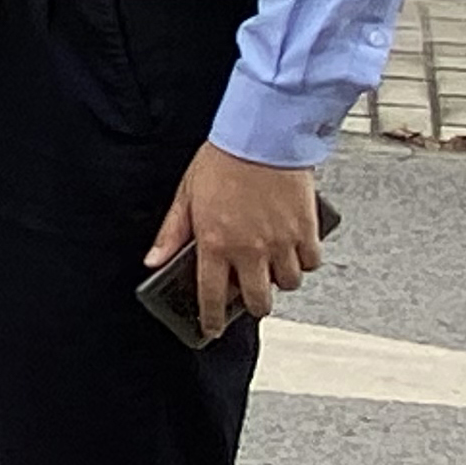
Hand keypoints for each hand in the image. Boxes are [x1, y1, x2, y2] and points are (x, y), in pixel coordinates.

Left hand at [146, 144, 322, 336]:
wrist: (264, 135)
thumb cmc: (224, 160)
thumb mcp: (186, 195)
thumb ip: (171, 232)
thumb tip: (154, 261)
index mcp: (216, 243)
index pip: (212, 296)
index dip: (212, 319)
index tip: (211, 329)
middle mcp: (250, 249)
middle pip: (257, 300)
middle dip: (253, 305)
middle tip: (249, 295)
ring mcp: (281, 242)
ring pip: (288, 284)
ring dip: (279, 282)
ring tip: (271, 267)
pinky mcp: (306, 230)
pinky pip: (311, 262)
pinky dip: (305, 262)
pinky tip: (295, 251)